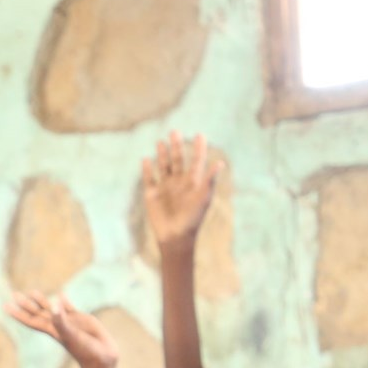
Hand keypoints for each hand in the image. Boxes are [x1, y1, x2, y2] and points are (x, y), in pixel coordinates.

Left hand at [7, 290, 117, 367]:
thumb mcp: (70, 335)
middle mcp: (57, 325)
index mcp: (51, 330)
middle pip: (37, 313)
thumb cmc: (84, 349)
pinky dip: (64, 301)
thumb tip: (54, 303)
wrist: (100, 357)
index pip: (30, 320)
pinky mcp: (81, 319)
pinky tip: (61, 294)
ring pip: (52, 309)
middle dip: (25, 304)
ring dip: (41, 301)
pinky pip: (69, 308)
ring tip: (32, 292)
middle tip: (13, 294)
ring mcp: (68, 321)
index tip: (5, 306)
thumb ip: (61, 320)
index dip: (18, 313)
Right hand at [140, 131, 219, 250]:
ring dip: (162, 154)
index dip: (199, 148)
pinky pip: (149, 178)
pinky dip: (147, 169)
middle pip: (178, 160)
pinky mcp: (152, 194)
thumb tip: (220, 163)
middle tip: (174, 131)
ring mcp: (165, 187)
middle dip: (176, 146)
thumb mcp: (203, 198)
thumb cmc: (193, 218)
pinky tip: (146, 159)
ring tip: (160, 142)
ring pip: (163, 166)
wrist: (175, 236)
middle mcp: (179, 182)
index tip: (200, 135)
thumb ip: (209, 179)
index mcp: (193, 181)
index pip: (197, 160)